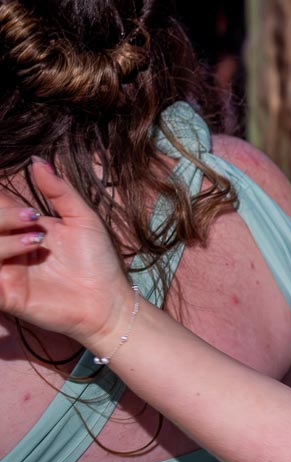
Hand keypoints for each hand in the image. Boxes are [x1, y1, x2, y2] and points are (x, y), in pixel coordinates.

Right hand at [0, 158, 132, 348]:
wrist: (108, 301)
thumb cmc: (98, 261)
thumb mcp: (83, 219)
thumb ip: (59, 191)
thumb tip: (37, 159)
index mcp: (21, 227)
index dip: (0, 201)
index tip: (22, 210)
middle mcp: (7, 247)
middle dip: (3, 217)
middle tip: (33, 219)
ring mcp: (4, 271)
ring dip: (3, 242)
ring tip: (37, 241)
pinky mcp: (5, 295)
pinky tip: (12, 261)